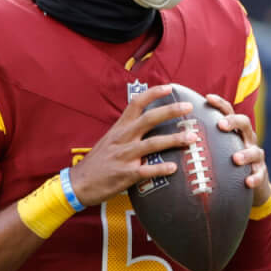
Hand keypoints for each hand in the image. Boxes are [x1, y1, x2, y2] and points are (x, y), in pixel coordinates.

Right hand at [67, 84, 193, 206]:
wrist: (79, 183)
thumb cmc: (97, 163)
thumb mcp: (109, 140)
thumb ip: (127, 131)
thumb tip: (146, 124)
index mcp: (119, 129)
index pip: (136, 104)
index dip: (153, 93)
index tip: (169, 87)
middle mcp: (122, 138)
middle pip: (149, 119)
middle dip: (170, 111)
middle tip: (188, 107)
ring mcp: (123, 156)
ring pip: (152, 144)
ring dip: (174, 140)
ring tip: (192, 138)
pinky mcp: (124, 174)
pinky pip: (146, 170)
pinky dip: (160, 169)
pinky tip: (173, 167)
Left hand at [203, 92, 269, 201]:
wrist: (249, 182)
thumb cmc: (227, 163)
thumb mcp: (217, 149)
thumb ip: (202, 141)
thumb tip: (173, 135)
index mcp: (235, 131)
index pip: (228, 112)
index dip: (219, 104)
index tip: (207, 97)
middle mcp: (247, 139)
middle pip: (245, 123)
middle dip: (233, 122)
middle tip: (220, 125)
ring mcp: (256, 156)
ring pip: (255, 151)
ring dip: (245, 154)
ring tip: (235, 159)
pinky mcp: (261, 173)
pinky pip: (259, 175)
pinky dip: (255, 178)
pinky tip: (247, 182)